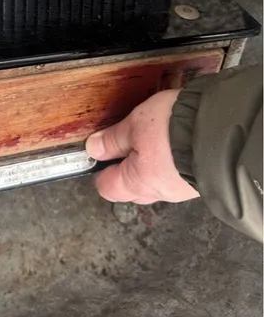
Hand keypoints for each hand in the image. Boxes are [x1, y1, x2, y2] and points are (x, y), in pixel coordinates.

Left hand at [85, 90, 198, 204]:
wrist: (221, 131)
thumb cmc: (176, 129)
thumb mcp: (136, 125)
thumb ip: (114, 139)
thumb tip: (94, 148)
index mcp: (136, 182)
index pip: (107, 187)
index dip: (100, 170)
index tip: (99, 154)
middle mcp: (159, 192)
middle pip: (133, 189)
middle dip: (126, 170)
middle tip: (126, 145)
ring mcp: (182, 189)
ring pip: (158, 182)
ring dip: (153, 165)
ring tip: (154, 140)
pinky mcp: (200, 180)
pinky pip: (178, 176)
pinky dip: (173, 163)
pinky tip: (176, 144)